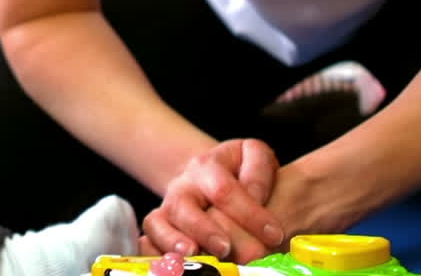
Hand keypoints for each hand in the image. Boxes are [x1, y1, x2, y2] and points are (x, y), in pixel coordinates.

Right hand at [141, 138, 283, 261]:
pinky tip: (172, 264)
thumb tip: (257, 197)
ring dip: (173, 241)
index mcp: (206, 166)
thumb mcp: (253, 156)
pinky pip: (146, 239)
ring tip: (192, 254)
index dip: (248, 213)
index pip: (223, 189)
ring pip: (158, 223)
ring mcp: (167, 208)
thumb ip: (259, 170)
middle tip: (226, 248)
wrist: (210, 175)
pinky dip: (153, 251)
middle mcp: (182, 187)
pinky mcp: (158, 228)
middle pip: (184, 207)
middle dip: (204, 230)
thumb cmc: (238, 170)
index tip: (274, 234)